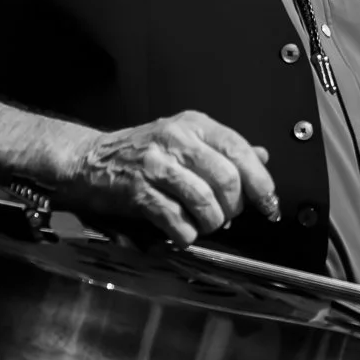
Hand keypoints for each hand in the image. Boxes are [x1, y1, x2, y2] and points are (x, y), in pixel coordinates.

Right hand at [53, 110, 280, 245]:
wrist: (90, 160)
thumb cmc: (142, 152)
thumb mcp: (186, 139)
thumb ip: (224, 149)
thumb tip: (262, 157)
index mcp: (195, 125)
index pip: (240, 150)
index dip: (260, 181)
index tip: (269, 203)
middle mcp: (177, 140)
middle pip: (227, 179)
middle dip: (234, 207)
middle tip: (227, 216)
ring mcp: (156, 165)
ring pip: (204, 201)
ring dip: (211, 222)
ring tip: (205, 224)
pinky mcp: (138, 191)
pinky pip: (176, 219)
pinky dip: (186, 234)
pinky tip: (184, 233)